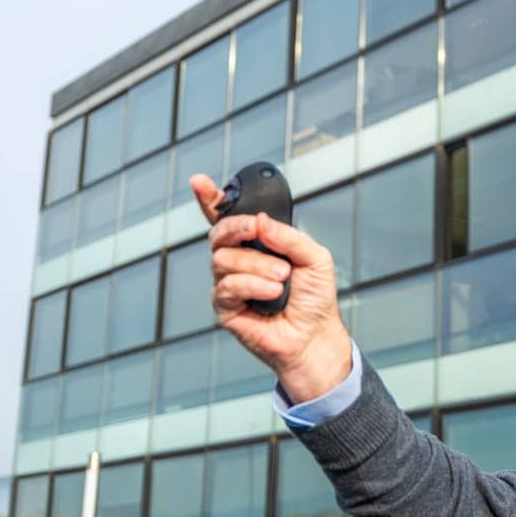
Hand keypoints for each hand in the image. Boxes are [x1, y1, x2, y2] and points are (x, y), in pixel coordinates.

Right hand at [190, 174, 352, 402]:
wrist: (315, 334)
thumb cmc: (315, 297)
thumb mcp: (314, 257)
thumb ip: (288, 236)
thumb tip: (260, 220)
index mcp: (257, 244)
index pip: (227, 218)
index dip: (210, 200)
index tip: (200, 182)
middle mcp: (238, 260)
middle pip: (219, 233)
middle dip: (237, 227)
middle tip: (259, 230)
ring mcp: (228, 282)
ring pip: (223, 259)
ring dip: (257, 265)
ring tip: (282, 278)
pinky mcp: (224, 307)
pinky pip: (227, 286)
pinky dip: (253, 284)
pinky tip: (272, 292)